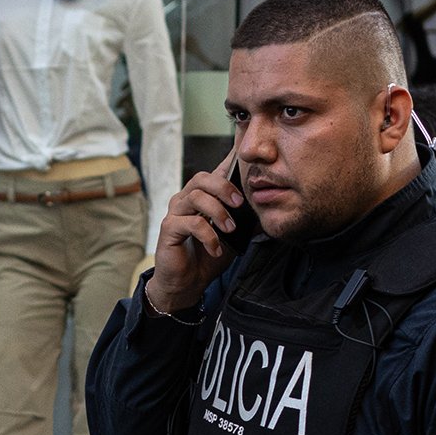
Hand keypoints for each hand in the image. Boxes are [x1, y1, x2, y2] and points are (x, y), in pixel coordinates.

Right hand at [145, 145, 247, 316]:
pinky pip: (191, 223)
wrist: (187, 283)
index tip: (246, 151)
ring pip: (196, 197)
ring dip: (218, 212)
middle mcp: (186, 199)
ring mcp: (176, 213)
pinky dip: (208, 236)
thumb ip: (246, 217)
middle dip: (224, 188)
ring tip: (230, 229)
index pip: (215, 171)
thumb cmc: (207, 257)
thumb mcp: (234, 235)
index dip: (230, 159)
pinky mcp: (169, 229)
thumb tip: (266, 204)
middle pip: (202, 178)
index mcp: (202, 196)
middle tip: (239, 203)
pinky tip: (215, 250)